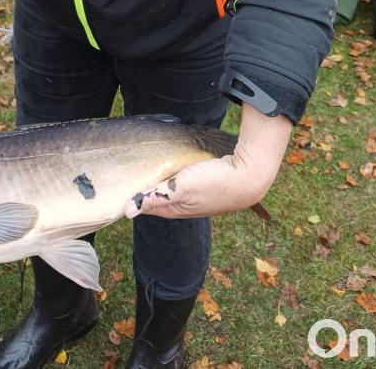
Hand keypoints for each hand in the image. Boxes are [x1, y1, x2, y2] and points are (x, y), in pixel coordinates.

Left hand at [124, 105, 291, 218]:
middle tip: (133, 169)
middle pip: (158, 196)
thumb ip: (155, 197)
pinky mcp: (207, 186)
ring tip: (150, 164)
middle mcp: (185, 206)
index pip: (146, 204)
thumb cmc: (217, 182)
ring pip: (171, 188)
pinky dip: (177, 174)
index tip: (123, 181)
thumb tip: (128, 211)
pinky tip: (176, 164)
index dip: (134, 194)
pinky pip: (185, 181)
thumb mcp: (182, 187)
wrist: (253, 174)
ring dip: (162, 179)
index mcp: (175, 209)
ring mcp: (197, 197)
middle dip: (146, 187)